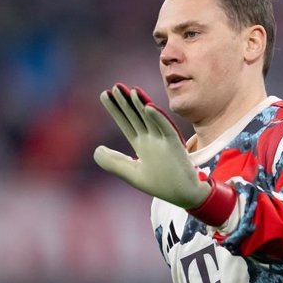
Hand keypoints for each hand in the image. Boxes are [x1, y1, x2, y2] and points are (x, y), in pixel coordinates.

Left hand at [94, 83, 210, 208]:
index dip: (115, 109)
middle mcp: (152, 139)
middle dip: (125, 102)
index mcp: (142, 144)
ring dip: (141, 104)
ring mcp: (164, 141)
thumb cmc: (161, 184)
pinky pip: (167, 129)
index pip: (126, 122)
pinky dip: (158, 118)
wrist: (186, 195)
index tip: (104, 94)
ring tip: (131, 90)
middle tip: (115, 86)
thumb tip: (96, 149)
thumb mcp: (132, 174)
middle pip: (136, 116)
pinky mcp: (175, 146)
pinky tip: (148, 107)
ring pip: (150, 119)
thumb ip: (113, 162)